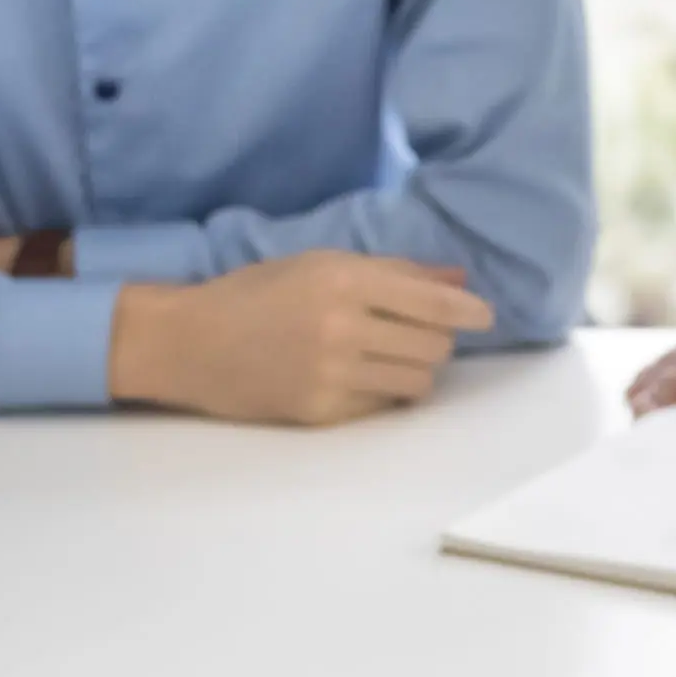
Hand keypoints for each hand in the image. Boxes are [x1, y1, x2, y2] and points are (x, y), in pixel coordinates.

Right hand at [105, 251, 491, 425]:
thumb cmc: (256, 294)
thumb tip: (457, 279)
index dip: (468, 311)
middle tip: (417, 332)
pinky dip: (382, 392)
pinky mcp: (322, 412)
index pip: (431, 302)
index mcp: (343, 281)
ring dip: (416, 370)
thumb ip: (393, 272)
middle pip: (433, 346)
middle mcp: (343, 329)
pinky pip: (382, 406)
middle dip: (437, 340)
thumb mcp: (321, 264)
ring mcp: (333, 376)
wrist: (191, 343)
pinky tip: (356, 376)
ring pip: (417, 382)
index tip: (484, 316)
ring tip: (390, 356)